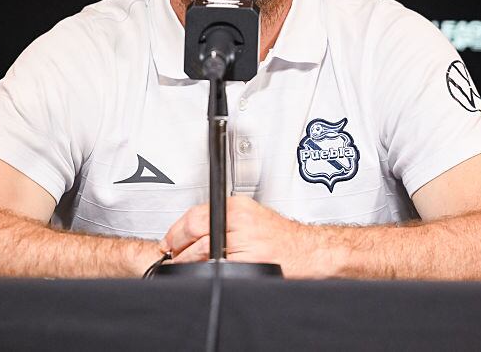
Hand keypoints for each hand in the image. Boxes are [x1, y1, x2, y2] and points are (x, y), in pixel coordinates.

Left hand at [159, 196, 334, 277]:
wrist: (310, 251)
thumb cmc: (284, 239)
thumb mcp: (253, 218)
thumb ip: (227, 220)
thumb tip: (196, 230)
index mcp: (238, 207)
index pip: (195, 214)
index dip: (176, 230)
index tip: (170, 239)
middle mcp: (240, 220)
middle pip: (194, 229)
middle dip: (177, 244)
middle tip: (171, 253)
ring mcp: (243, 241)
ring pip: (201, 250)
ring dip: (186, 260)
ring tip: (184, 264)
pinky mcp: (248, 261)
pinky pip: (217, 268)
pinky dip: (206, 272)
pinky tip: (205, 272)